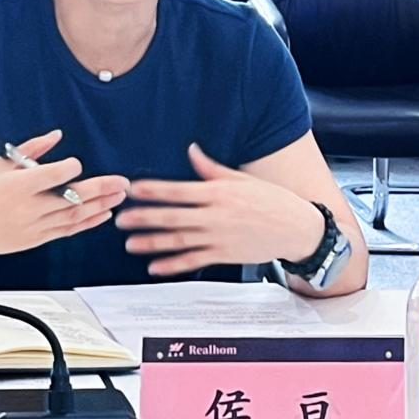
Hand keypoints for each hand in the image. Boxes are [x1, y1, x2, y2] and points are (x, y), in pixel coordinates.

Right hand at [0, 129, 128, 255]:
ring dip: (100, 205)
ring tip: (119, 196)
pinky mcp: (36, 239)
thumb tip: (57, 135)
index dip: (70, 168)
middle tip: (122, 182)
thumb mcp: (1, 164)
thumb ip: (32, 149)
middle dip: (101, 188)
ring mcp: (33, 226)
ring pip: (74, 215)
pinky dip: (88, 222)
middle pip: (71, 197)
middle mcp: (28, 207)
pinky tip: (103, 214)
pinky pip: (68, 230)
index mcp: (17, 185)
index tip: (77, 164)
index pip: (53, 175)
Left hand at [115, 143, 325, 276]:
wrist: (296, 228)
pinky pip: (194, 261)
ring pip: (179, 241)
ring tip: (130, 243)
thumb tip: (191, 150)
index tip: (133, 189)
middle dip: (145, 218)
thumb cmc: (270, 200)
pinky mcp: (224, 255)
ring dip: (153, 243)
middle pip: (173, 217)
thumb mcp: (240, 179)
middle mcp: (215, 216)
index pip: (179, 191)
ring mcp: (219, 238)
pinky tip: (154, 267)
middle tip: (121, 219)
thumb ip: (211, 168)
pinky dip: (173, 265)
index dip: (154, 190)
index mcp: (218, 193)